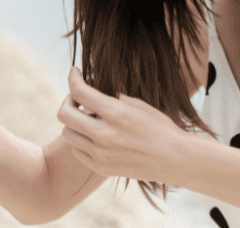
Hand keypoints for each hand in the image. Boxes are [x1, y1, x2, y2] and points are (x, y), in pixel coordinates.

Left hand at [57, 67, 189, 184]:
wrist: (174, 159)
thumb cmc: (160, 128)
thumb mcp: (140, 105)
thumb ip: (115, 99)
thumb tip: (96, 93)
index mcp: (116, 113)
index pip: (80, 92)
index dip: (73, 78)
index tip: (75, 72)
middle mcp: (105, 134)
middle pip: (64, 114)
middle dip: (68, 100)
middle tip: (77, 97)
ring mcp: (101, 153)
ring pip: (67, 133)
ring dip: (74, 122)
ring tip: (88, 118)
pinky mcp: (101, 168)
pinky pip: (77, 151)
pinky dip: (80, 141)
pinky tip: (93, 136)